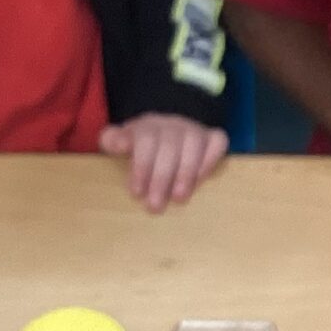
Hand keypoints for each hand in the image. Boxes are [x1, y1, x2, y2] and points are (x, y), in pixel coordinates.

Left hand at [98, 114, 227, 212]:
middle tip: (155, 205)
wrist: (164, 131)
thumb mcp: (120, 141)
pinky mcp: (212, 137)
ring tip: (179, 197)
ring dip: (186, 172)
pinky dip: (211, 160)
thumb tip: (119, 144)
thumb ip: (112, 140)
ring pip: (194, 143)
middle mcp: (172, 124)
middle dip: (161, 177)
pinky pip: (217, 143)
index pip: (145, 140)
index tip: (137, 192)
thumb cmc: (140, 146)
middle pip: (169, 146)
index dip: (141, 166)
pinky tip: (201, 180)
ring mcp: (194, 129)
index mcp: (147, 126)